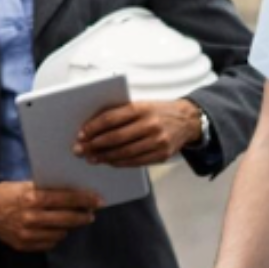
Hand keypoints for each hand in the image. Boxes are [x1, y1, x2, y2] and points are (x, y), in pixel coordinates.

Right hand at [0, 182, 99, 252]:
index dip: (85, 200)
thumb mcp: (25, 185)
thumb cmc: (6, 193)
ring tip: (72, 220)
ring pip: (61, 233)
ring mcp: (27, 233)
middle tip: (90, 214)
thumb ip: (46, 190)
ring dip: (69, 226)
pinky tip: (55, 229)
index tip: (98, 200)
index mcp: (32, 198)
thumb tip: (73, 193)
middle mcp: (31, 217)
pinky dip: (56, 236)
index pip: (66, 199)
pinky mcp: (24, 244)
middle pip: (68, 219)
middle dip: (83, 216)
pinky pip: (50, 243)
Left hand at [77, 99, 202, 168]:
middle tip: (81, 150)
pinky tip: (109, 162)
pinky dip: (119, 163)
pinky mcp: (162, 154)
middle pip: (116, 138)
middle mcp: (150, 124)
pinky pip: (136, 162)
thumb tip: (93, 126)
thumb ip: (120, 113)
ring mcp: (158, 141)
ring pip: (124, 152)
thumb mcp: (141, 105)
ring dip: (105, 157)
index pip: (111, 118)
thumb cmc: (158, 112)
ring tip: (92, 158)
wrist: (187, 120)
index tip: (81, 134)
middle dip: (94, 145)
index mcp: (142, 108)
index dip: (93, 128)